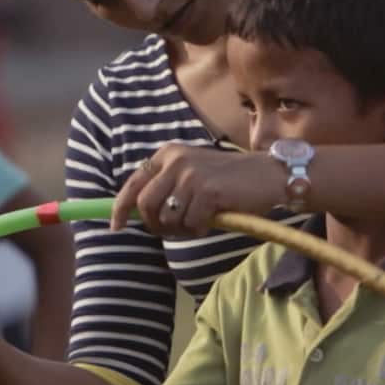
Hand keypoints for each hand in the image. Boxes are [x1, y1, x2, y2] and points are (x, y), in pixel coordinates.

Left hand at [110, 144, 286, 237]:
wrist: (268, 175)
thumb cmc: (228, 180)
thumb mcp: (191, 174)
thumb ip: (166, 187)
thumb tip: (136, 215)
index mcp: (167, 154)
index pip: (133, 184)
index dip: (120, 208)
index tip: (116, 226)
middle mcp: (175, 160)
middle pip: (145, 205)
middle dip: (154, 225)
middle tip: (171, 231)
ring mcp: (190, 174)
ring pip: (167, 218)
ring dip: (180, 229)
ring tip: (198, 223)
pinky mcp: (207, 191)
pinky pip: (190, 223)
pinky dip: (199, 229)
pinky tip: (212, 220)